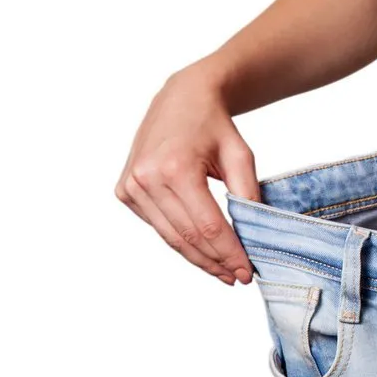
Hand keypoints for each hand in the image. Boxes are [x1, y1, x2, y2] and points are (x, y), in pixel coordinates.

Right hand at [115, 67, 260, 285]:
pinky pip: (158, 226)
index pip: (207, 226)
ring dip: (198, 259)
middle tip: (237, 278)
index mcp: (176, 168)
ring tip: (223, 272)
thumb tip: (252, 236)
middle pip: (187, 237)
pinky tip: (202, 252)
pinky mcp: (125, 191)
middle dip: (215, 262)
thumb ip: (247, 195)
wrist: (181, 99)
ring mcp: (131, 185)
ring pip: (170, 237)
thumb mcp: (241, 156)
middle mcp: (147, 178)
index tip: (246, 272)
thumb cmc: (214, 126)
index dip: (228, 254)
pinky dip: (180, 241)